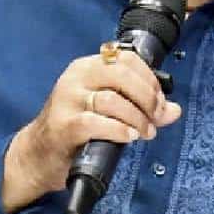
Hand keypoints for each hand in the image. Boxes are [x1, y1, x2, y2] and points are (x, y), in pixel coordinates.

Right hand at [1, 49, 181, 213]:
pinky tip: (129, 137)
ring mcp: (67, 101)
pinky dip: (119, 130)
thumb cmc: (74, 129)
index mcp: (87, 68)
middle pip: (121, 74)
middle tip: (156, 116)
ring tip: (145, 132)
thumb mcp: (108, 112)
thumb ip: (141, 108)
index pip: (126, 59)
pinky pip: (96, 123)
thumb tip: (174, 110)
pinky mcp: (63, 125)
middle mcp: (76, 78)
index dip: (149, 79)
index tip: (160, 100)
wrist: (39, 154)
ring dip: (137, 118)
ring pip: (112, 100)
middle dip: (147, 97)